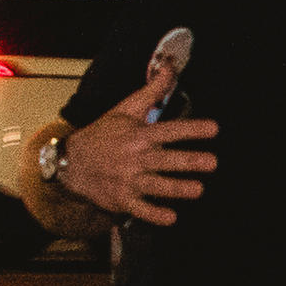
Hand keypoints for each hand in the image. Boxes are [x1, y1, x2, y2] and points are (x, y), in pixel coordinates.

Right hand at [55, 55, 217, 226]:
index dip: (191, 129)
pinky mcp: (122, 199)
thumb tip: (168, 66)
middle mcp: (134, 158)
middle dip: (188, 161)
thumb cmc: (103, 135)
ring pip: (155, 185)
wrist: (71, 162)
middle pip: (164, 159)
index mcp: (138, 135)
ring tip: (198, 190)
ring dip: (177, 188)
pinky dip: (154, 214)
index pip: (168, 130)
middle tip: (211, 162)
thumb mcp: (125, 110)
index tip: (214, 128)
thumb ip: (151, 91)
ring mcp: (128, 180)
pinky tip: (171, 218)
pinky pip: (140, 209)